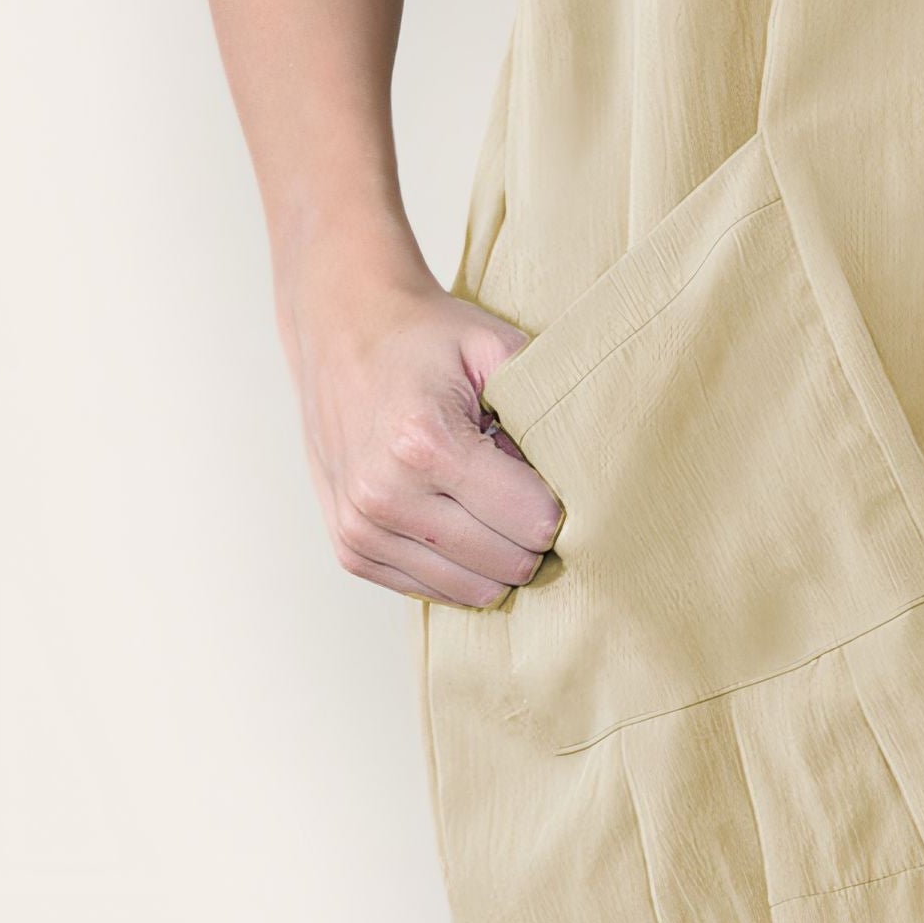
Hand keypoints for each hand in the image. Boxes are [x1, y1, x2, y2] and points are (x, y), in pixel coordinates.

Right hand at [286, 265, 564, 606]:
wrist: (341, 331)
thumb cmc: (425, 338)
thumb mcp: (494, 346)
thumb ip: (544, 402)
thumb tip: (582, 472)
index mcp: (425, 443)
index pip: (532, 521)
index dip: (558, 503)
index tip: (552, 473)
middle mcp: (385, 496)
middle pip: (507, 565)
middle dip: (532, 533)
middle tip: (524, 486)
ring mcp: (362, 529)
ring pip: (473, 590)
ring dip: (497, 554)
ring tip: (489, 499)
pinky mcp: (352, 549)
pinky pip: (434, 591)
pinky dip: (461, 565)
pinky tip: (459, 516)